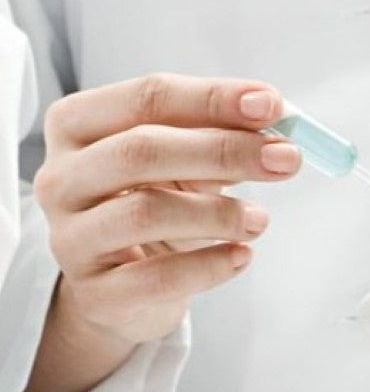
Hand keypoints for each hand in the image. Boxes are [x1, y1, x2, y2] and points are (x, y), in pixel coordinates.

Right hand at [22, 73, 300, 391]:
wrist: (125, 289)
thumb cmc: (158, 208)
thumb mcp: (183, 166)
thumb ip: (219, 138)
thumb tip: (274, 122)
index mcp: (78, 126)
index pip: (147, 97)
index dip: (213, 98)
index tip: (271, 104)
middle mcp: (62, 178)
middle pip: (143, 150)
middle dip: (224, 150)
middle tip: (285, 158)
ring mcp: (72, 238)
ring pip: (146, 213)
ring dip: (218, 213)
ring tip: (261, 219)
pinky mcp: (96, 294)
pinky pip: (157, 278)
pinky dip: (209, 266)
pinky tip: (242, 257)